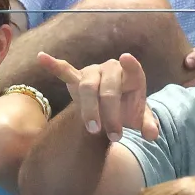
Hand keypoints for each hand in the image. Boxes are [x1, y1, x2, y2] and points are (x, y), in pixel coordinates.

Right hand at [38, 51, 158, 141]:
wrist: (112, 109)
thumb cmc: (128, 110)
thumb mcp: (139, 118)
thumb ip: (148, 125)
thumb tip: (152, 135)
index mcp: (131, 76)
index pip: (133, 70)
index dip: (130, 65)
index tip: (126, 58)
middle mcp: (112, 70)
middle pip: (108, 89)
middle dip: (111, 114)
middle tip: (116, 137)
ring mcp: (93, 73)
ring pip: (87, 87)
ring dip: (90, 110)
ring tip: (93, 130)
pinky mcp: (77, 78)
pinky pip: (65, 71)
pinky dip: (54, 65)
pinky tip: (41, 57)